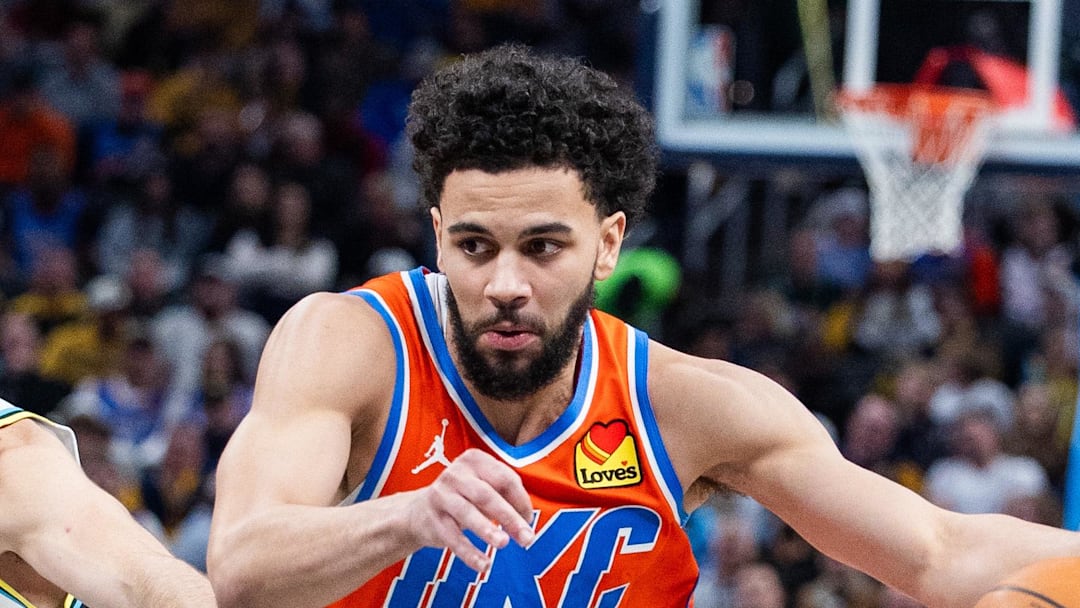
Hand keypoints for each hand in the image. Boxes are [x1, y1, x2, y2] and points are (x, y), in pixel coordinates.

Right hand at [408, 449, 534, 570]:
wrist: (420, 511)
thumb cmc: (464, 497)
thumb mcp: (484, 487)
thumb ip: (506, 498)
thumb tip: (526, 521)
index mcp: (474, 460)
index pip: (504, 478)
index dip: (521, 500)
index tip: (528, 520)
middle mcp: (456, 474)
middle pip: (486, 495)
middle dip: (509, 517)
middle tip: (527, 538)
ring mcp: (441, 495)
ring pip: (467, 513)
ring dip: (487, 529)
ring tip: (503, 543)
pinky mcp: (432, 519)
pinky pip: (453, 538)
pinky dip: (469, 553)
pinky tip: (484, 565)